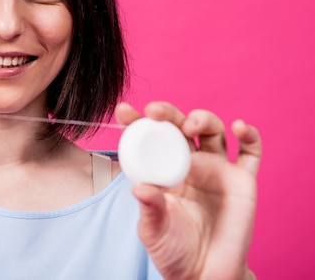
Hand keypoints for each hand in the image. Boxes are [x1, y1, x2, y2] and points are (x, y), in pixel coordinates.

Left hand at [115, 102, 260, 279]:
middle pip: (179, 126)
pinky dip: (248, 134)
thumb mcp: (154, 230)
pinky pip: (250, 151)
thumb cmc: (173, 250)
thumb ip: (150, 209)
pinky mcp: (243, 180)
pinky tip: (239, 127)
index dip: (137, 121)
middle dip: (168, 113)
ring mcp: (216, 169)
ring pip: (212, 130)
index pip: (148, 139)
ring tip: (192, 124)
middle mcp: (189, 163)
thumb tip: (140, 189)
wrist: (206, 275)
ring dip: (203, 119)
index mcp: (162, 169)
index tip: (124, 111)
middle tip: (155, 111)